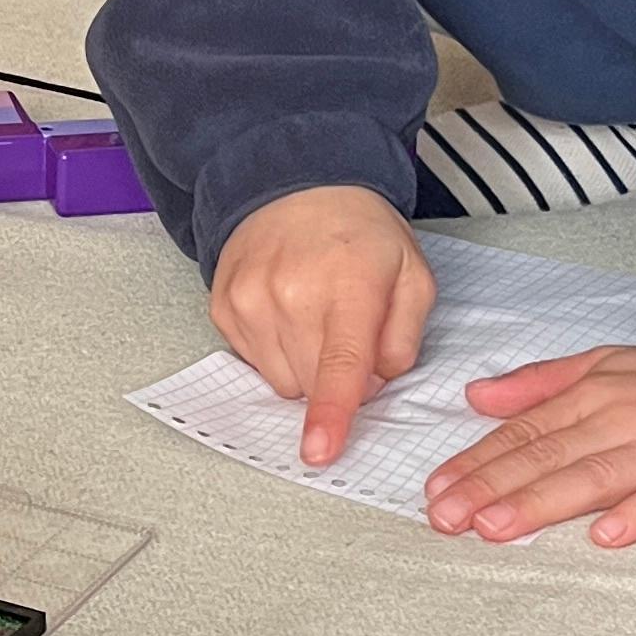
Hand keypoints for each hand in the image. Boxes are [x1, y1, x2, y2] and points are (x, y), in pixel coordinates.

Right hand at [211, 186, 436, 466]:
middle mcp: (290, 292)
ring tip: (315, 318)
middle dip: (335, 380)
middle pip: (310, 383)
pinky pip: (254, 362)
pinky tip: (287, 313)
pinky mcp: (223, 305)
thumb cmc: (360, 234)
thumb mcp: (412, 275)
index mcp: (348, 284)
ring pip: (280, 381)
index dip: (331, 413)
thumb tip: (375, 386)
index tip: (320, 451)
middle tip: (349, 336)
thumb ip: (405, 339)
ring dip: (304, 368)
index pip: (340, 363)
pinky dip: (276, 351)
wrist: (296, 184)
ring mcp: (249, 299)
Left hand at [423, 347, 635, 549]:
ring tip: (495, 527)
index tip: (434, 491)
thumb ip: (543, 383)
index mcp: (598, 392)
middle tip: (445, 519)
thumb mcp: (614, 365)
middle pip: (550, 455)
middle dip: (491, 486)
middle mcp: (628, 417)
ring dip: (542, 502)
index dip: (477, 461)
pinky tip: (605, 537)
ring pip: (597, 475)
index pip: (526, 431)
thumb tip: (477, 397)